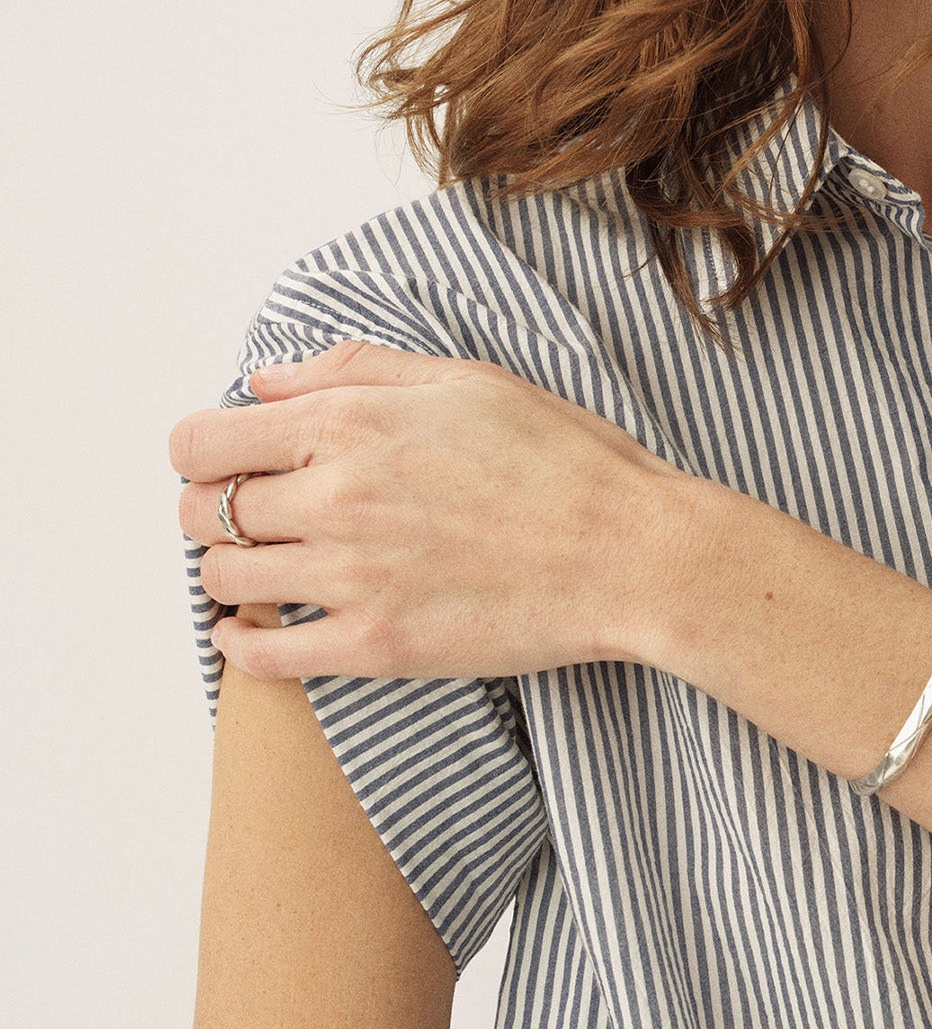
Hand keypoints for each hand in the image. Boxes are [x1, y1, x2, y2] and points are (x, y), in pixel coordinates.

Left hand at [170, 340, 706, 681]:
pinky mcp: (377, 646)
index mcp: (350, 421)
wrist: (634, 555)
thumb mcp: (466, 380)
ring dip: (230, 575)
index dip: (201, 453)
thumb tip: (266, 380)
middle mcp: (335, 496)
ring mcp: (352, 577)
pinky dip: (240, 649)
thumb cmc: (567, 462)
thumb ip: (354, 369)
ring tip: (264, 572)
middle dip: (212, 511)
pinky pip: (264, 658)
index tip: (225, 464)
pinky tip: (251, 635)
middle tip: (249, 518)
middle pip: (201, 512)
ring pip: (223, 580)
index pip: (202, 441)